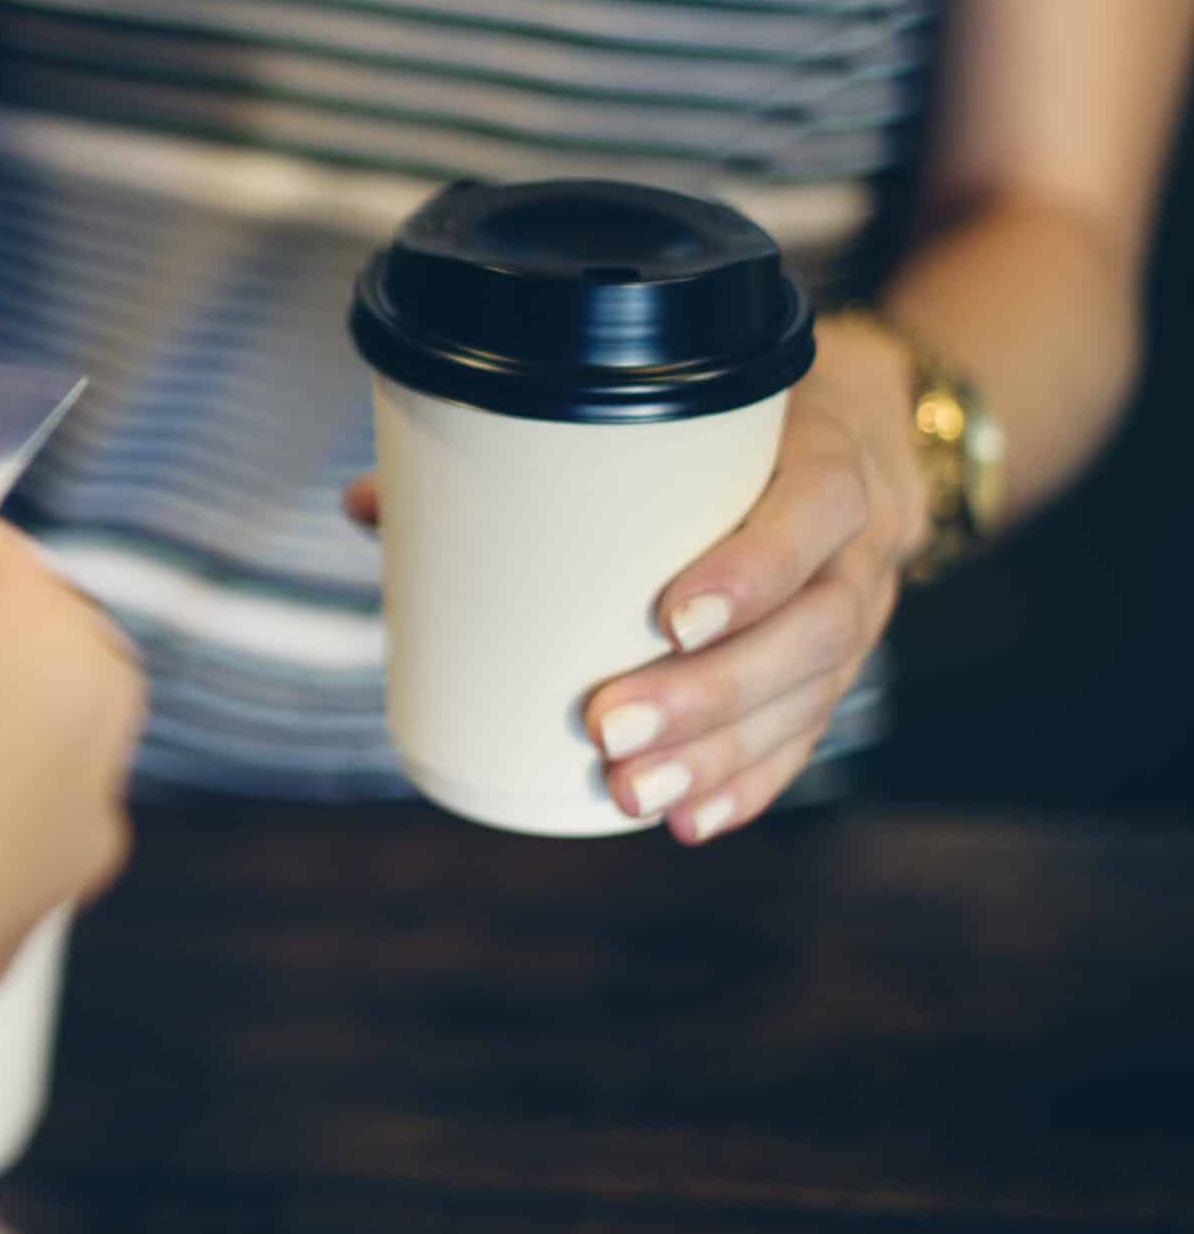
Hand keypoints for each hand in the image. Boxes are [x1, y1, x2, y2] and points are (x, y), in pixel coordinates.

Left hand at [345, 316, 928, 843]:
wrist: (856, 435)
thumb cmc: (725, 428)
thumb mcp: (668, 413)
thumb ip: (525, 447)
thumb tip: (373, 503)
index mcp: (821, 457)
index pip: (811, 509)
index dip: (753, 568)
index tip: (669, 617)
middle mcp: (856, 545)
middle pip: (812, 629)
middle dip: (709, 693)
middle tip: (609, 730)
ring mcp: (861, 610)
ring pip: (812, 694)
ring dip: (719, 756)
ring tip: (631, 794)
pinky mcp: (841, 668)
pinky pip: (809, 736)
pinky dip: (749, 783)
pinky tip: (692, 821)